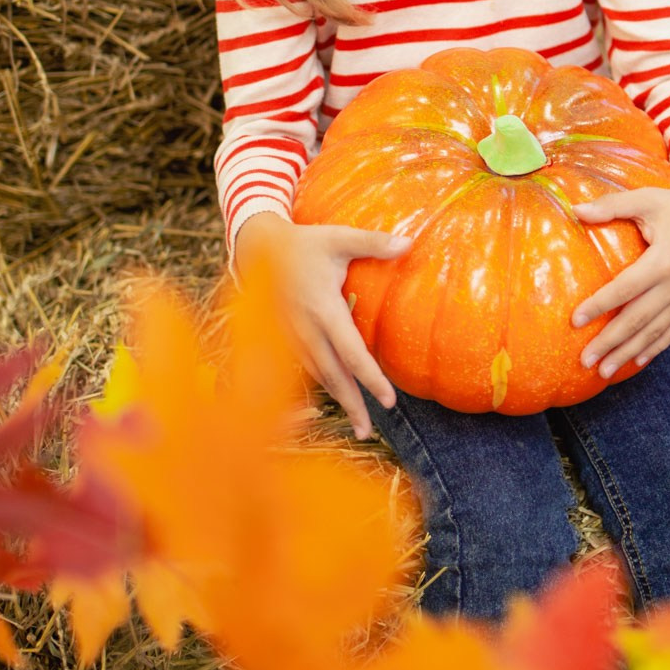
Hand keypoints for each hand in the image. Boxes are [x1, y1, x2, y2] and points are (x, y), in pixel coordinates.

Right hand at [233, 213, 411, 440]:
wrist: (259, 249)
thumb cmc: (306, 244)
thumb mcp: (339, 238)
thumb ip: (373, 243)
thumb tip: (410, 243)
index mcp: (323, 309)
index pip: (351, 353)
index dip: (370, 379)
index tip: (389, 401)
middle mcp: (306, 329)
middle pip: (333, 376)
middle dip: (352, 405)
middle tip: (369, 431)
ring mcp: (293, 337)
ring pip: (319, 376)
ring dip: (339, 401)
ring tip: (360, 426)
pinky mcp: (287, 338)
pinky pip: (308, 369)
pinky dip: (324, 387)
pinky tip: (338, 397)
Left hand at [570, 184, 669, 379]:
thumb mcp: (648, 200)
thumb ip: (612, 205)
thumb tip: (576, 209)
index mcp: (664, 260)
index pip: (626, 288)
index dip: (600, 305)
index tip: (575, 320)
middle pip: (638, 319)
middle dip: (610, 342)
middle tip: (585, 360)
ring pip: (654, 333)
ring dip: (627, 353)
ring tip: (603, 372)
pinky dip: (653, 349)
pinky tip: (634, 363)